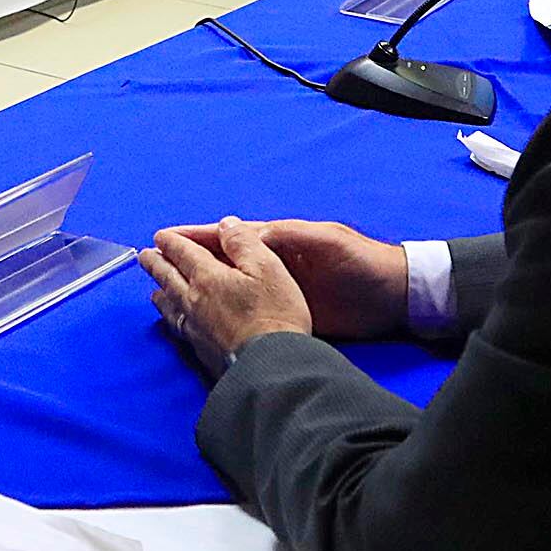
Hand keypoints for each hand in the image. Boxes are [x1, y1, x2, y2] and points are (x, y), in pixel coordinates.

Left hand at [137, 217, 316, 378]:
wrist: (271, 365)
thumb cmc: (274, 315)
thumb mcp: (267, 267)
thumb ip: (243, 242)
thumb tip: (226, 224)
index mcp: (208, 277)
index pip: (183, 253)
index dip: (171, 242)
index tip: (160, 236)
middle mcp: (194, 301)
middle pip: (168, 278)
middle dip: (156, 264)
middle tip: (145, 257)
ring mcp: (195, 327)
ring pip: (169, 304)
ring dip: (160, 292)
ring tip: (154, 289)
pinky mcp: (201, 350)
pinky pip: (177, 327)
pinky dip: (170, 318)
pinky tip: (174, 321)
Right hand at [154, 219, 407, 342]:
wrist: (397, 295)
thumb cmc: (364, 263)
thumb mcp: (328, 240)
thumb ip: (289, 235)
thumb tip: (246, 231)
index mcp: (282, 241)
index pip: (232, 235)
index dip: (200, 236)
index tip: (166, 237)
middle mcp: (275, 264)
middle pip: (225, 260)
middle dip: (190, 259)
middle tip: (153, 262)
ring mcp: (281, 291)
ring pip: (232, 287)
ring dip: (202, 286)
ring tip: (166, 292)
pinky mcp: (291, 315)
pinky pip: (249, 311)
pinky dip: (224, 313)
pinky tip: (205, 320)